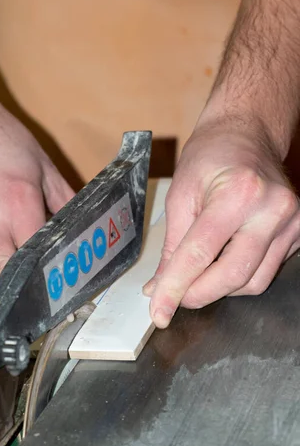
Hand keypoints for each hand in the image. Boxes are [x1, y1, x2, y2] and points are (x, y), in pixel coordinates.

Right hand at [0, 100, 73, 321]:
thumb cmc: (2, 140)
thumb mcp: (44, 166)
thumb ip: (65, 201)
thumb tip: (83, 226)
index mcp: (20, 204)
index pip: (36, 255)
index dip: (48, 281)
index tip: (58, 301)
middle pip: (5, 273)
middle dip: (19, 301)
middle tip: (32, 325)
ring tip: (0, 328)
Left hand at [144, 124, 299, 327]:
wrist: (248, 134)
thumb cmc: (211, 155)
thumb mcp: (181, 193)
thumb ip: (171, 244)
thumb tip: (160, 287)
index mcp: (238, 193)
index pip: (201, 254)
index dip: (175, 288)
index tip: (159, 311)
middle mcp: (272, 209)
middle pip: (233, 275)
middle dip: (198, 295)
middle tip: (173, 298)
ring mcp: (292, 223)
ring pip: (252, 282)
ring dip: (218, 288)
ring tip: (196, 274)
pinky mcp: (298, 233)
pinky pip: (265, 271)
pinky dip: (238, 276)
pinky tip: (221, 262)